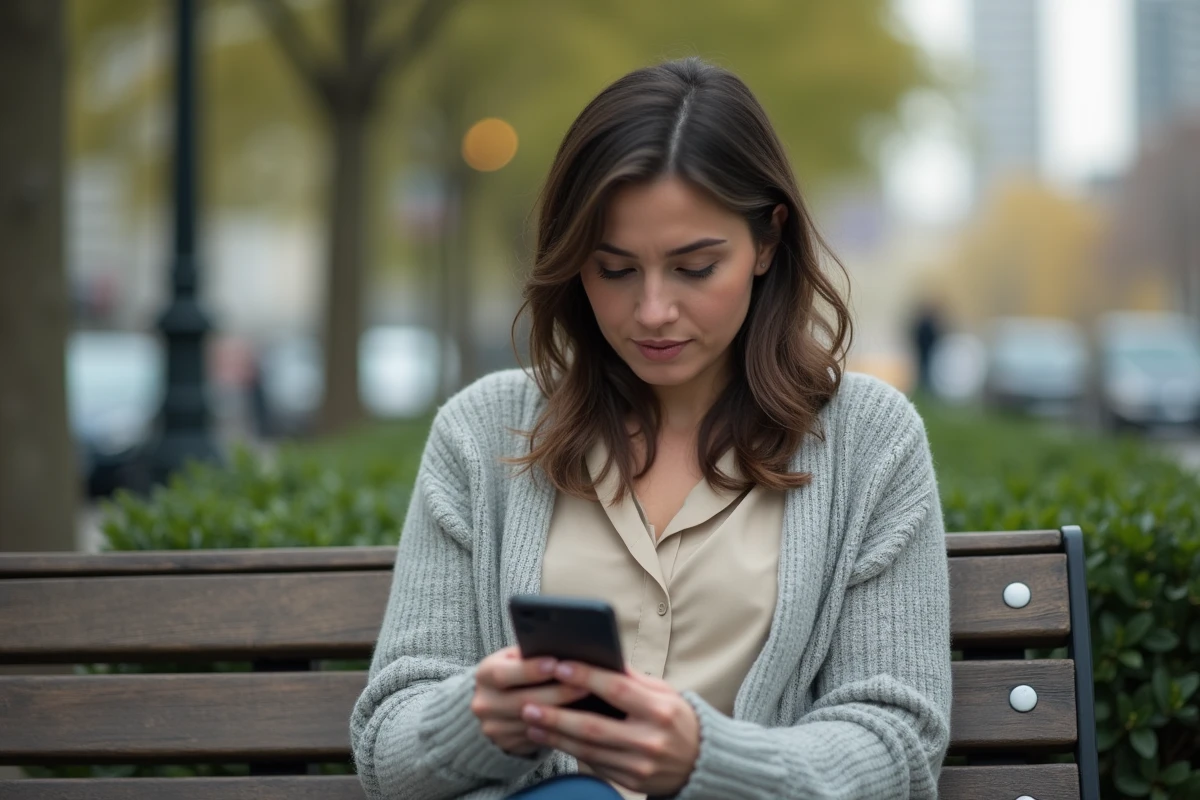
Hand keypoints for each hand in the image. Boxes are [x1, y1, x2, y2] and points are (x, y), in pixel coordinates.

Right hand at [471, 646, 590, 755]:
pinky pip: (538, 737)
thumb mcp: (514, 658)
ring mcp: (493, 727)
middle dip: (557, 693)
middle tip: (586, 684)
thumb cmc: (514, 672)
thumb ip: (530, 654)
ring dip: (563, 713)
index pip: (503, 674)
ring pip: (534, 722)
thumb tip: (563, 648)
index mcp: (484, 674)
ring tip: (589, 702)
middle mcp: (484, 703)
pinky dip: (559, 728)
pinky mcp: (506, 744)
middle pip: (523, 701)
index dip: (530, 670)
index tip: (556, 663)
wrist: (494, 703)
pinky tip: (578, 720)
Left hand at [520, 662, 699, 795]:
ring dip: (555, 736)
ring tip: (531, 722)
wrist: (701, 762)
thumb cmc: (677, 718)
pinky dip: (570, 751)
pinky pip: (595, 765)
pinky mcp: (631, 782)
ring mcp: (640, 765)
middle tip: (529, 704)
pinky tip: (551, 739)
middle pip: (594, 727)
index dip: (586, 677)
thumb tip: (599, 657)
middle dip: (557, 716)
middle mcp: (650, 740)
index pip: (617, 690)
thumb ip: (632, 678)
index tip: (559, 666)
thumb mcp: (664, 692)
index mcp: (660, 710)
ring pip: (588, 750)